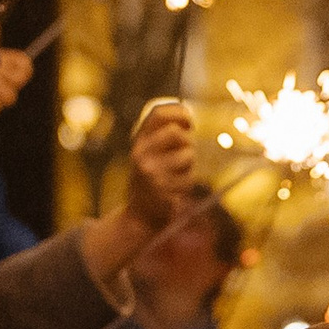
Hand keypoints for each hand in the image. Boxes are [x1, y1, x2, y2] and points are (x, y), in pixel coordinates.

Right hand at [123, 99, 196, 227]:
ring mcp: (149, 171)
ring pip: (187, 155)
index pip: (158, 113)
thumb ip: (163, 135)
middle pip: (175, 132)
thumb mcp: (150, 154)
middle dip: (188, 141)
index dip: (179, 112)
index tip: (189, 122)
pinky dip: (187, 182)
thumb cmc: (151, 181)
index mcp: (138, 141)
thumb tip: (188, 116)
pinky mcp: (161, 189)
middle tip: (187, 152)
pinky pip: (189, 177)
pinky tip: (176, 190)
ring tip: (178, 175)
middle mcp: (140, 153)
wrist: (139, 216)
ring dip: (190, 165)